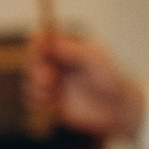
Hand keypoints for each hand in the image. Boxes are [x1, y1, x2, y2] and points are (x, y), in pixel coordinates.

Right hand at [25, 27, 144, 140]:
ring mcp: (53, 83)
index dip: (37, 45)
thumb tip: (48, 41)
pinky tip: (53, 106)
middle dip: (36, 70)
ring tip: (51, 96)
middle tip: (48, 81)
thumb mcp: (95, 59)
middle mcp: (57, 63)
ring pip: (30, 81)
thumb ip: (72, 50)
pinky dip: (38, 103)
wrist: (119, 109)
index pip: (42, 39)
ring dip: (35, 88)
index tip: (40, 54)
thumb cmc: (111, 79)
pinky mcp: (52, 102)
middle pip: (32, 61)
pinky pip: (34, 101)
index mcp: (66, 47)